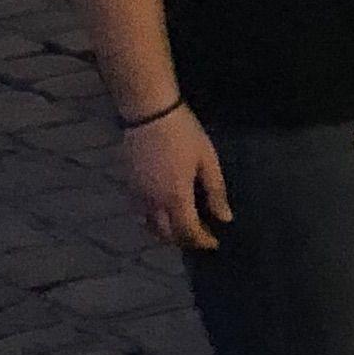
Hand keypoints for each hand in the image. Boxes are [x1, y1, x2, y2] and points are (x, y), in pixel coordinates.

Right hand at [121, 106, 231, 250]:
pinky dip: (151, 221)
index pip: (188, 232)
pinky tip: (162, 212)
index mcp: (175, 198)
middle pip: (167, 235)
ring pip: (150, 227)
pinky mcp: (128, 186)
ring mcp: (137, 196)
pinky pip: (139, 214)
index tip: (214, 242)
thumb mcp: (207, 159)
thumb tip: (225, 218)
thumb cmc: (183, 133)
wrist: (150, 112)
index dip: (202, 241)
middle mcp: (153, 203)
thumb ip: (215, 191)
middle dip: (184, 240)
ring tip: (182, 227)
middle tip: (200, 235)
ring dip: (166, 233)